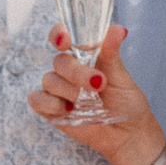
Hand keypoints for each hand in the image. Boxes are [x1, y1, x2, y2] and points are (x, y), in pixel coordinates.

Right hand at [29, 26, 165, 164]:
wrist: (127, 134)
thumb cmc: (126, 102)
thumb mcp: (122, 77)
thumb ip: (112, 54)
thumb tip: (118, 30)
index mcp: (84, 56)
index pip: (62, 37)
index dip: (59, 34)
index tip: (66, 40)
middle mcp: (68, 71)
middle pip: (59, 61)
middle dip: (77, 72)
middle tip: (99, 83)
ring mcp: (58, 90)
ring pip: (49, 80)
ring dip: (69, 90)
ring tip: (90, 103)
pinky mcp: (51, 110)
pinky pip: (38, 100)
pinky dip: (51, 104)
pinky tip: (69, 110)